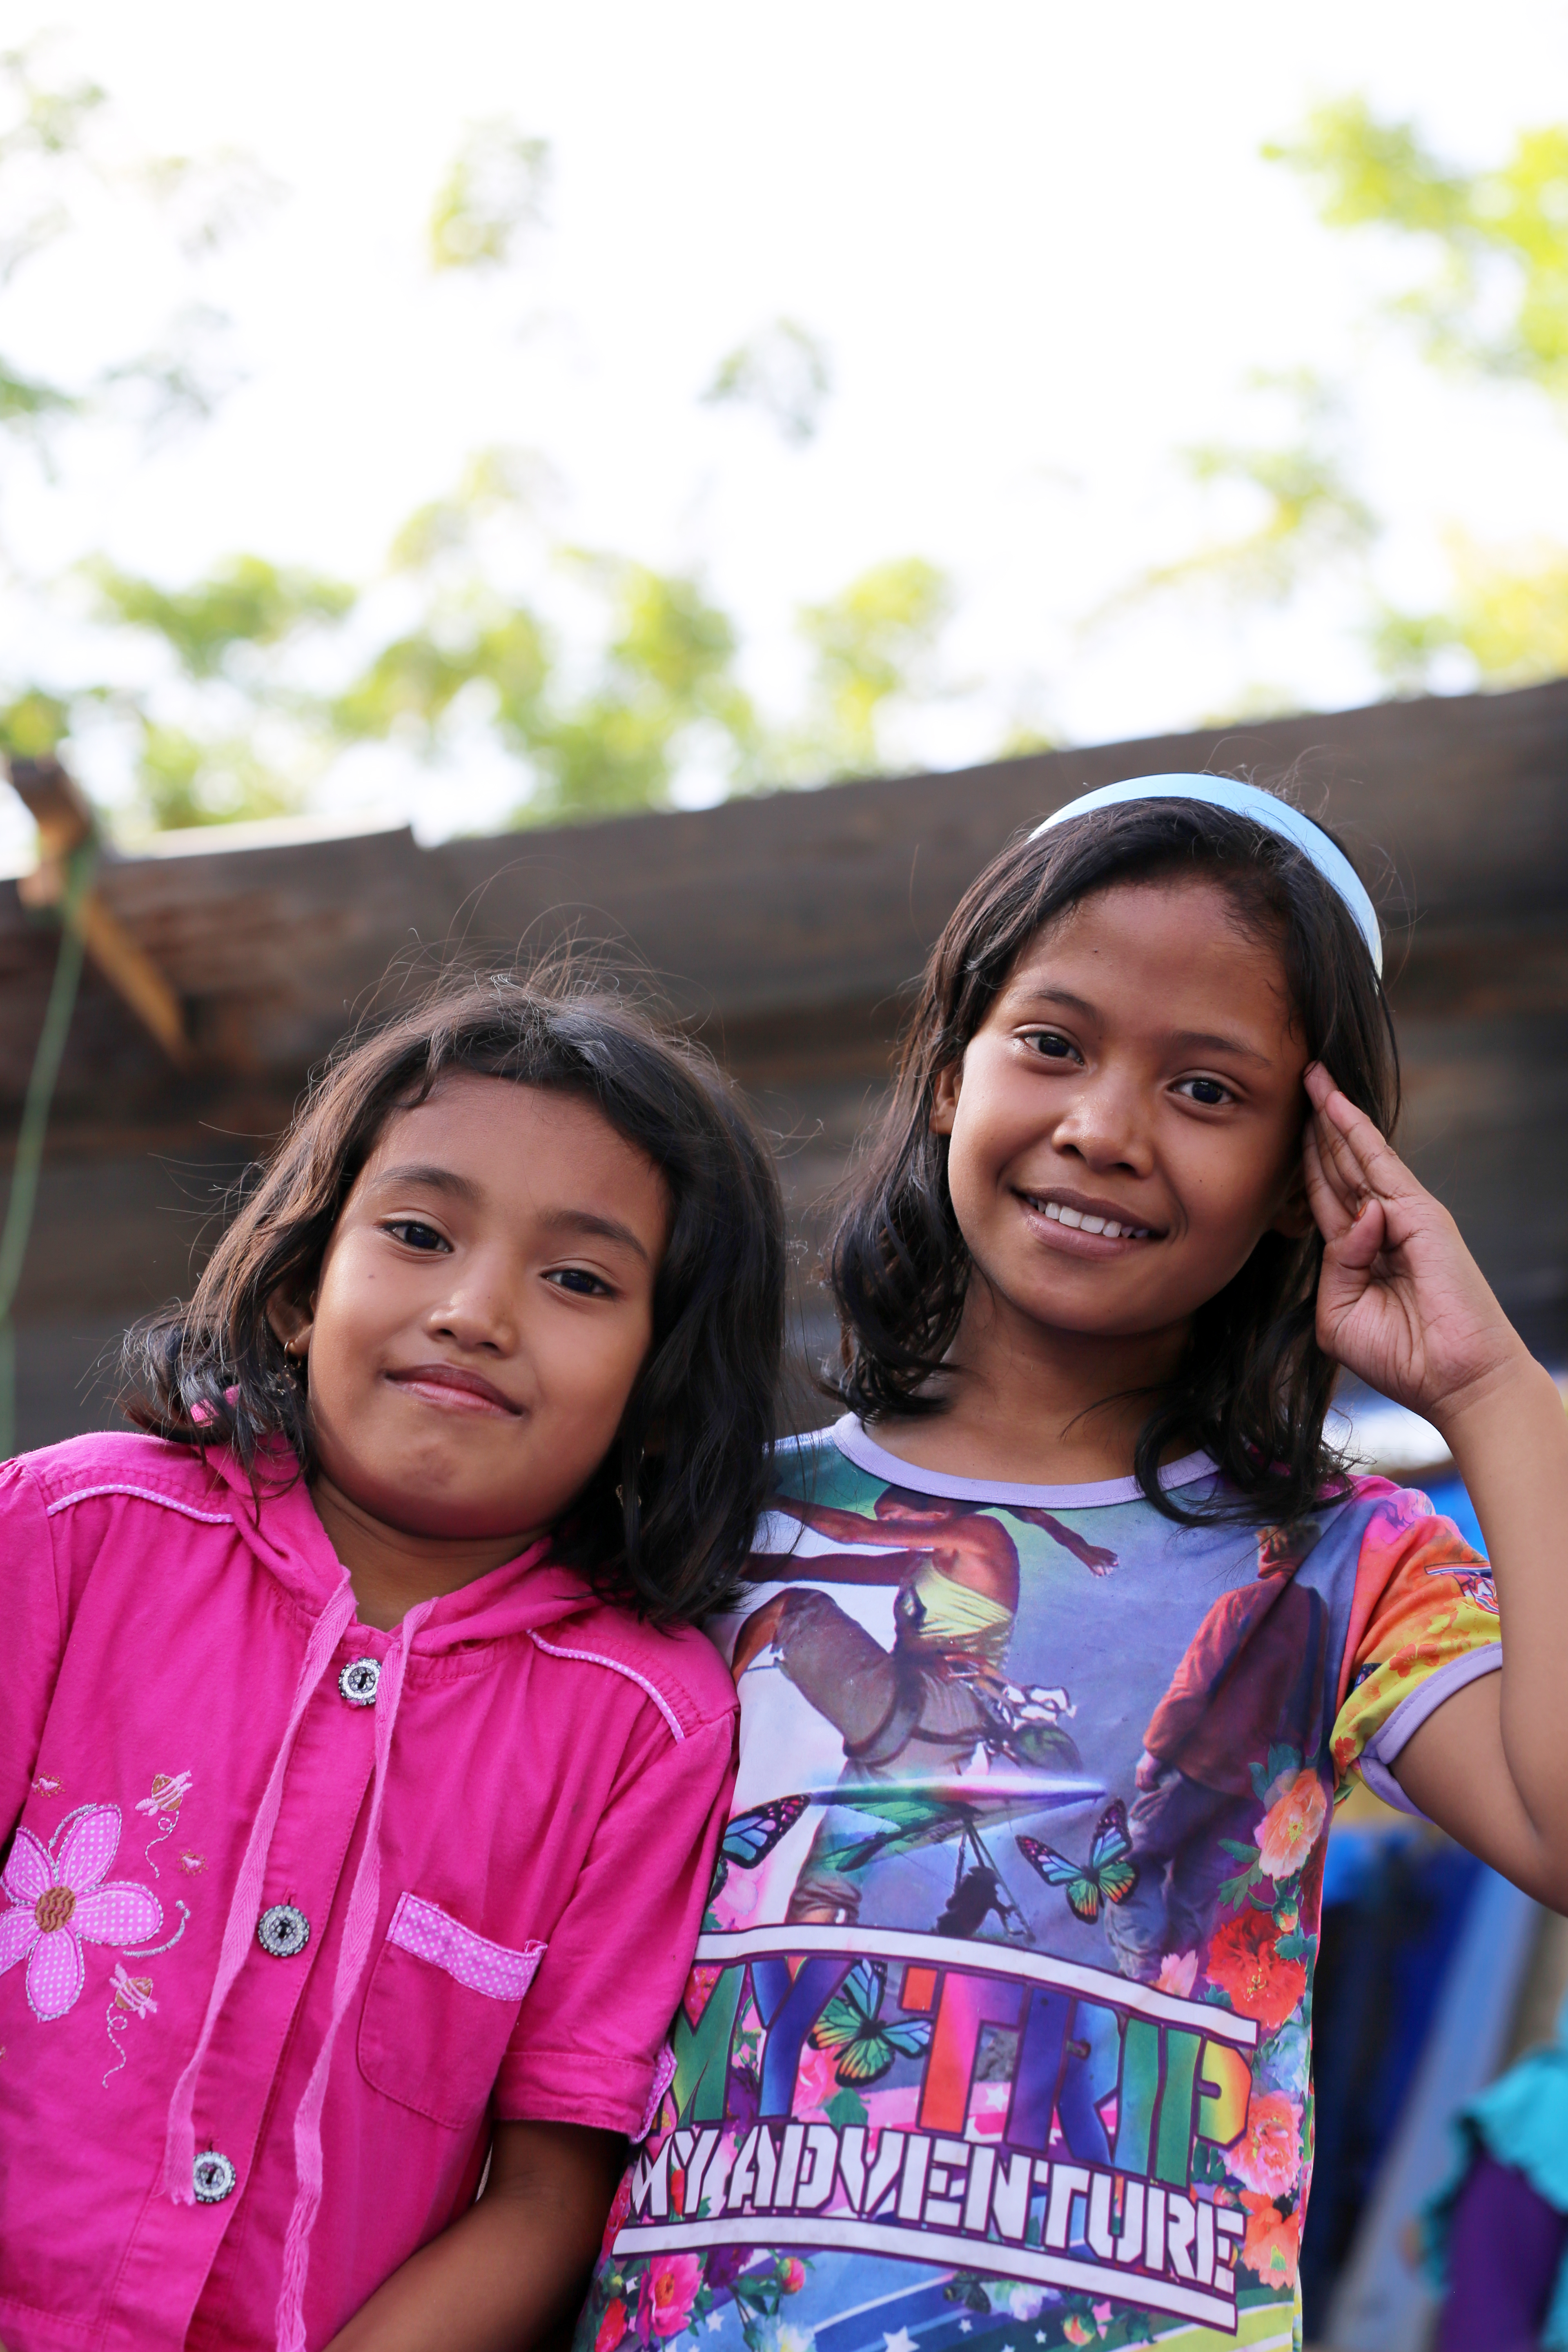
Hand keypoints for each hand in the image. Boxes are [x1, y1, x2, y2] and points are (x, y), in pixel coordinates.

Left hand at [1301, 1064, 1525, 1429]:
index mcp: (1359, 1254)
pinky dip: (1358, 1132)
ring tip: (1312, 1078)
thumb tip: (1355, 1220)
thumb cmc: (1401, 1357)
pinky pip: (1382, 1164)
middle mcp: (1381, 1228)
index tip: (1285, 1132)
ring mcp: (1403, 1217)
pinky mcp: (1421, 1215)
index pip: (1326, 1197)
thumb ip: (1331, 1268)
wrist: (1454, 1380)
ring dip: (1334, 1116)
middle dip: (1318, 1128)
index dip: (1306, 1164)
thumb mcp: (1340, 1316)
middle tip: (1296, 1083)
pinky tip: (1337, 1105)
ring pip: (1358, 1156)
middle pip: (1340, 1167)